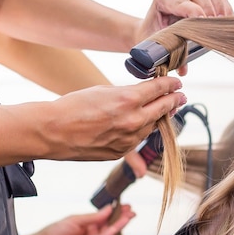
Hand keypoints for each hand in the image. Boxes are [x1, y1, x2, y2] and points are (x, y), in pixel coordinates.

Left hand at [22, 204, 135, 234]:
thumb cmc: (54, 232)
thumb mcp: (76, 220)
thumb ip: (93, 217)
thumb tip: (109, 208)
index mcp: (90, 227)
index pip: (107, 220)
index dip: (117, 214)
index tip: (127, 206)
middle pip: (110, 229)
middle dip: (122, 220)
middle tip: (132, 211)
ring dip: (118, 227)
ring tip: (128, 217)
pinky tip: (114, 228)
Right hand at [33, 76, 185, 163]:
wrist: (52, 132)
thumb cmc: (74, 106)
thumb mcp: (104, 91)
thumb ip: (128, 93)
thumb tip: (144, 94)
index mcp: (129, 100)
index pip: (160, 90)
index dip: (171, 85)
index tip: (177, 83)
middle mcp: (134, 121)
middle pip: (163, 108)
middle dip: (174, 101)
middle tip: (181, 96)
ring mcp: (129, 139)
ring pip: (152, 126)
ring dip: (158, 117)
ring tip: (164, 110)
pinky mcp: (122, 151)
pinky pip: (138, 138)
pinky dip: (141, 130)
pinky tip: (141, 124)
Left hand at [136, 0, 233, 74]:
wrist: (153, 29)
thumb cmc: (154, 36)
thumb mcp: (158, 44)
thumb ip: (170, 54)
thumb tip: (183, 69)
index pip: (179, 1)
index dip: (193, 10)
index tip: (203, 21)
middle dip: (208, 7)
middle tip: (214, 24)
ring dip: (219, 6)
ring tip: (222, 23)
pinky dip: (226, 8)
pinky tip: (227, 21)